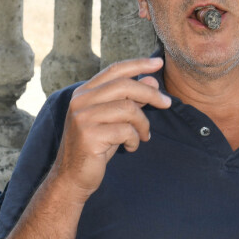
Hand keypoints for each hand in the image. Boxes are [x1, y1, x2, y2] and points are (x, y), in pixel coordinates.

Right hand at [52, 57, 170, 202]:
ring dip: (143, 124)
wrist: (72, 175)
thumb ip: (128, 98)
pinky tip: (130, 148)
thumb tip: (152, 79)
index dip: (138, 64)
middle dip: (150, 93)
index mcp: (84, 92)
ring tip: (143, 136)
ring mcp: (83, 117)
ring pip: (128, 108)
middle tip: (166, 103)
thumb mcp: (112, 119)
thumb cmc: (95, 145)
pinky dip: (134, 140)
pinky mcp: (89, 135)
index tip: (158, 63)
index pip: (114, 70)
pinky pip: (125, 131)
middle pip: (124, 85)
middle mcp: (81, 100)